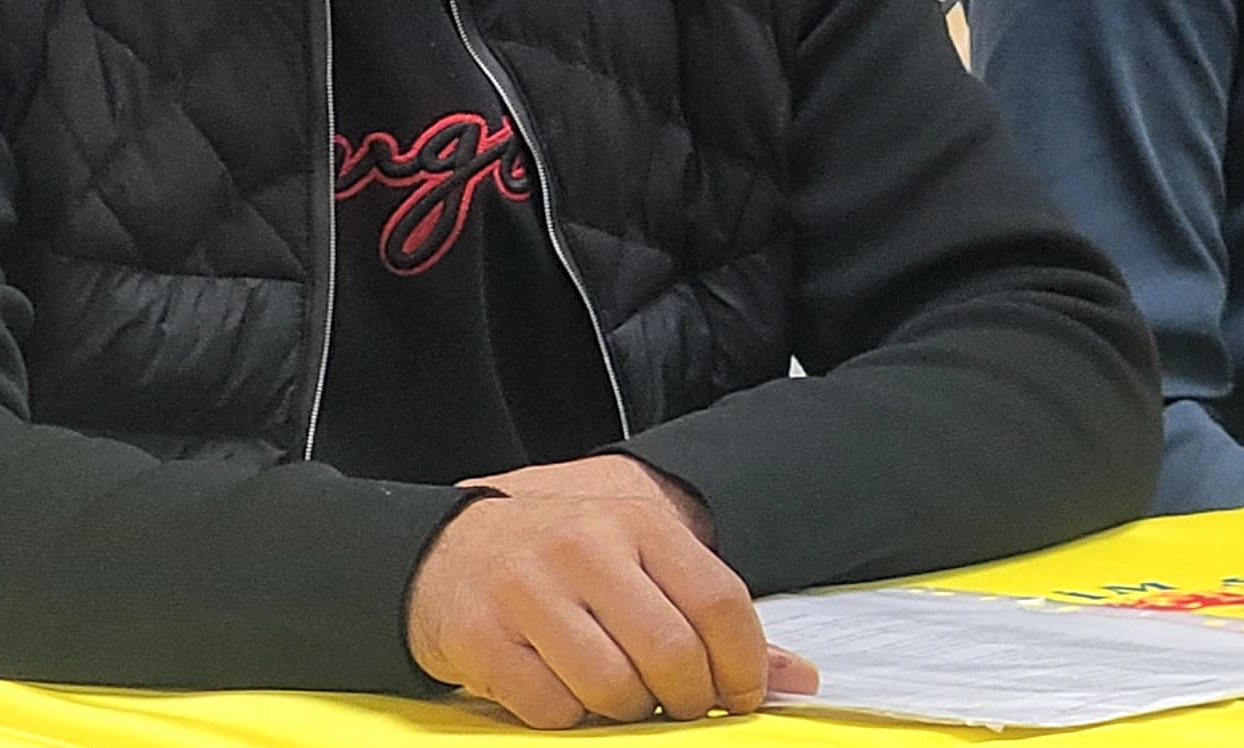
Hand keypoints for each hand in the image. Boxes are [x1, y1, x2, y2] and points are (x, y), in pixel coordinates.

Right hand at [406, 455, 819, 726]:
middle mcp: (587, 550)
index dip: (744, 664)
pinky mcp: (484, 638)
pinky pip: (551, 708)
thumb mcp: (641, 564)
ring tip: (620, 696)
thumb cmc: (562, 563)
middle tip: (679, 705)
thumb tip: (798, 680)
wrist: (445, 552)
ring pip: (613, 686)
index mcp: (639, 524)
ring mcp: (531, 592)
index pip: (719, 601)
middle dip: (688, 698)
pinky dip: (570, 718)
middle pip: (671, 650)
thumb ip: (715, 617)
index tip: (742, 695)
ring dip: (627, 711)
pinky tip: (567, 694)